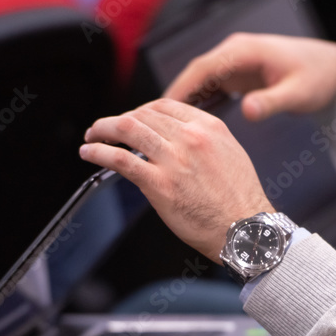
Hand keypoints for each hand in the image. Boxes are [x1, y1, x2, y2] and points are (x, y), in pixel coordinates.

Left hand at [79, 98, 272, 262]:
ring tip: (93, 136)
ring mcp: (173, 160)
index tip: (132, 119)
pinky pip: (121, 160)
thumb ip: (204, 142)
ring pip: (127, 129)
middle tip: (106, 128)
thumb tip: (176, 139)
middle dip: (119, 119)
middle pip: (142, 114)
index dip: (141, 110)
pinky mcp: (159, 184)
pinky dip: (99, 152)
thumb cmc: (240, 202)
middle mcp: (190, 138)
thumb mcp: (230, 155)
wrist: (246, 230)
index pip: (165, 105)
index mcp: (209, 128)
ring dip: (103, 129)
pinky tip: (90, 152)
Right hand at [164, 33, 335, 121]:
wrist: (332, 69)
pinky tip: (185, 124)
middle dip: (172, 98)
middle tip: (150, 123)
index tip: (160, 111)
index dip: (179, 90)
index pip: (202, 69)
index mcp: (244, 51)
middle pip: (193, 74)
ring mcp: (235, 62)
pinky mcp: (237, 73)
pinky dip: (196, 103)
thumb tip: (248, 111)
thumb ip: (272, 103)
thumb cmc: (318, 78)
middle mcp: (235, 53)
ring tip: (161, 128)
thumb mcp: (297, 94)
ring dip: (181, 102)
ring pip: (198, 81)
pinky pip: (209, 87)